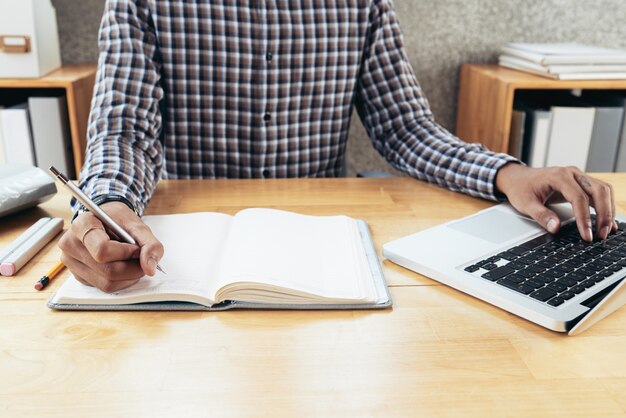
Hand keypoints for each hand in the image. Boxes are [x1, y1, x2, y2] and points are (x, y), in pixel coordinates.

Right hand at [58, 202, 163, 291]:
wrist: (106, 220)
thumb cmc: (118, 220)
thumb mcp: (137, 225)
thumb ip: (149, 244)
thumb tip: (150, 269)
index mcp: (81, 225)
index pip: (102, 250)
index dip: (126, 253)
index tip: (136, 248)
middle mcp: (71, 245)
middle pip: (107, 270)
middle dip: (132, 268)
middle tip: (142, 259)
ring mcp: (72, 263)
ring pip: (107, 283)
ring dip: (129, 277)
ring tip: (133, 262)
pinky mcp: (79, 276)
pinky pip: (104, 287)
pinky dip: (121, 281)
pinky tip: (123, 267)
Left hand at [495, 163, 616, 241]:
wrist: (517, 178)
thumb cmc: (521, 188)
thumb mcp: (525, 204)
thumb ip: (541, 215)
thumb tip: (556, 228)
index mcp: (558, 176)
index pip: (579, 198)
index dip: (584, 218)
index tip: (587, 236)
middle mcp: (572, 174)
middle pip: (599, 191)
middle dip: (604, 214)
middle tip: (602, 235)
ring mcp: (578, 177)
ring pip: (603, 190)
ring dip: (608, 210)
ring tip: (606, 230)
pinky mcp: (580, 183)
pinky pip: (599, 192)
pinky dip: (605, 206)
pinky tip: (607, 221)